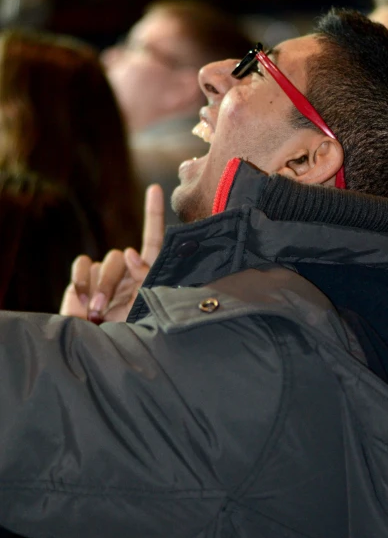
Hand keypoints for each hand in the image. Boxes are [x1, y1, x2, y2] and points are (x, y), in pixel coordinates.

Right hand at [60, 184, 164, 322]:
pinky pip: (84, 265)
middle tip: (104, 309)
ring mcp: (107, 275)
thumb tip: (129, 251)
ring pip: (104, 262)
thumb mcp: (146, 304)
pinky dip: (82, 281)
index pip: (154, 240)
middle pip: (121, 258)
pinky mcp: (85, 278)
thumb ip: (145, 276)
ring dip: (99, 287)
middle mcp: (129, 272)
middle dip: (112, 283)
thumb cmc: (131, 331)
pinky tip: (82, 301)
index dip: (153, 214)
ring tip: (96, 311)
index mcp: (149, 275)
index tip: (155, 188)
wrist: (100, 349)